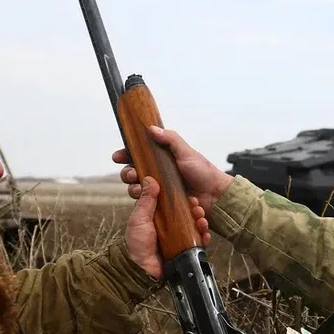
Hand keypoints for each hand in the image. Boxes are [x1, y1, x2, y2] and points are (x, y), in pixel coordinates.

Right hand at [112, 126, 234, 217]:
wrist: (215, 195)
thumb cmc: (203, 172)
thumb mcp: (186, 152)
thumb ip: (170, 139)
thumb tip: (151, 128)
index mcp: (161, 160)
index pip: (138, 155)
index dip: (125, 155)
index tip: (118, 156)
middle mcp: (158, 174)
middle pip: (133, 173)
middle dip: (127, 173)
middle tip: (132, 173)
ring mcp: (159, 190)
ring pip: (137, 189)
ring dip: (132, 187)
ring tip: (138, 187)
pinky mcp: (162, 204)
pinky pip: (147, 203)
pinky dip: (143, 201)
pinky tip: (147, 198)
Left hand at [124, 176, 209, 278]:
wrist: (142, 270)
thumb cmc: (137, 246)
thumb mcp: (139, 219)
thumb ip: (146, 200)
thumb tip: (150, 179)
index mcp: (157, 217)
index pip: (172, 203)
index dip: (181, 197)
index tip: (188, 193)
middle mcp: (168, 226)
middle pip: (186, 213)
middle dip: (194, 208)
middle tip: (196, 204)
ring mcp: (178, 237)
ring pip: (194, 224)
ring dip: (200, 219)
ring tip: (201, 217)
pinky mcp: (185, 248)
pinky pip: (198, 240)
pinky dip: (203, 236)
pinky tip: (204, 233)